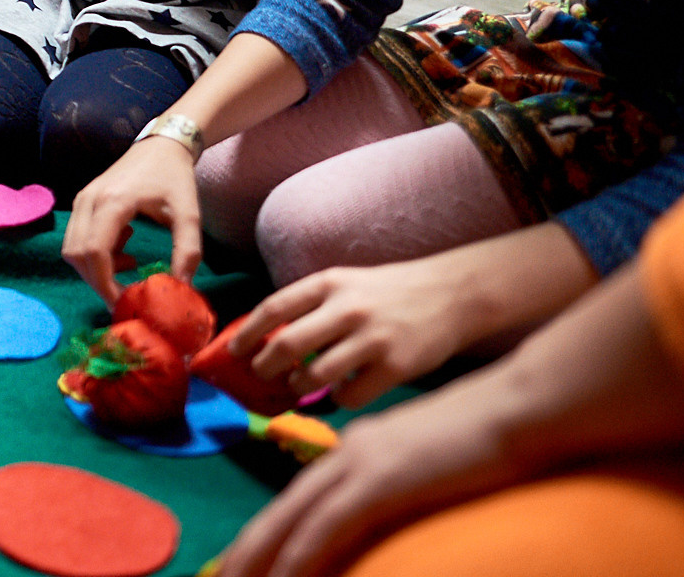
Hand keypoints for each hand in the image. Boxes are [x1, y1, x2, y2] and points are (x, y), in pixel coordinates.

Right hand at [62, 134, 202, 301]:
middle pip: (77, 254)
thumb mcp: (189, 213)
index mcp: (113, 202)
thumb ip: (188, 250)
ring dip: (95, 268)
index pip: (94, 252)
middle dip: (98, 281)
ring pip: (72, 248)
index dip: (105, 284)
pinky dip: (94, 254)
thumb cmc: (175, 177)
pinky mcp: (83, 201)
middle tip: (126, 293)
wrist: (162, 145)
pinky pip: (77, 238)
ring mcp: (82, 199)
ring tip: (129, 264)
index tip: (124, 304)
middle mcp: (89, 200)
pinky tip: (123, 248)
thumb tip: (181, 287)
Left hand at [218, 378, 525, 576]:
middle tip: (222, 576)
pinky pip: (329, 526)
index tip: (246, 560)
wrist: (516, 406)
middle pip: (283, 509)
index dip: (270, 532)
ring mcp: (362, 464)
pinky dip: (302, 556)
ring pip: (294, 519)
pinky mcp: (382, 481)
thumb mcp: (430, 465)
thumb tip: (378, 513)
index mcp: (357, 449)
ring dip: (262, 558)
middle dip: (250, 550)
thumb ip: (398, 488)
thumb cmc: (486, 439)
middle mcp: (348, 453)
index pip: (300, 498)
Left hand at [231, 255, 482, 409]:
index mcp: (329, 284)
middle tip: (259, 375)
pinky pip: (351, 395)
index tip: (232, 351)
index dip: (247, 333)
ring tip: (297, 386)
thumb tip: (266, 338)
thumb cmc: (387, 292)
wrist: (451, 294)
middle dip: (264, 366)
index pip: (274, 308)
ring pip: (316, 375)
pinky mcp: (396, 366)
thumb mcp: (345, 284)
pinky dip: (338, 399)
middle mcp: (348, 309)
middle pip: (288, 345)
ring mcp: (372, 338)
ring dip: (299, 387)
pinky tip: (340, 392)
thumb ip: (311, 305)